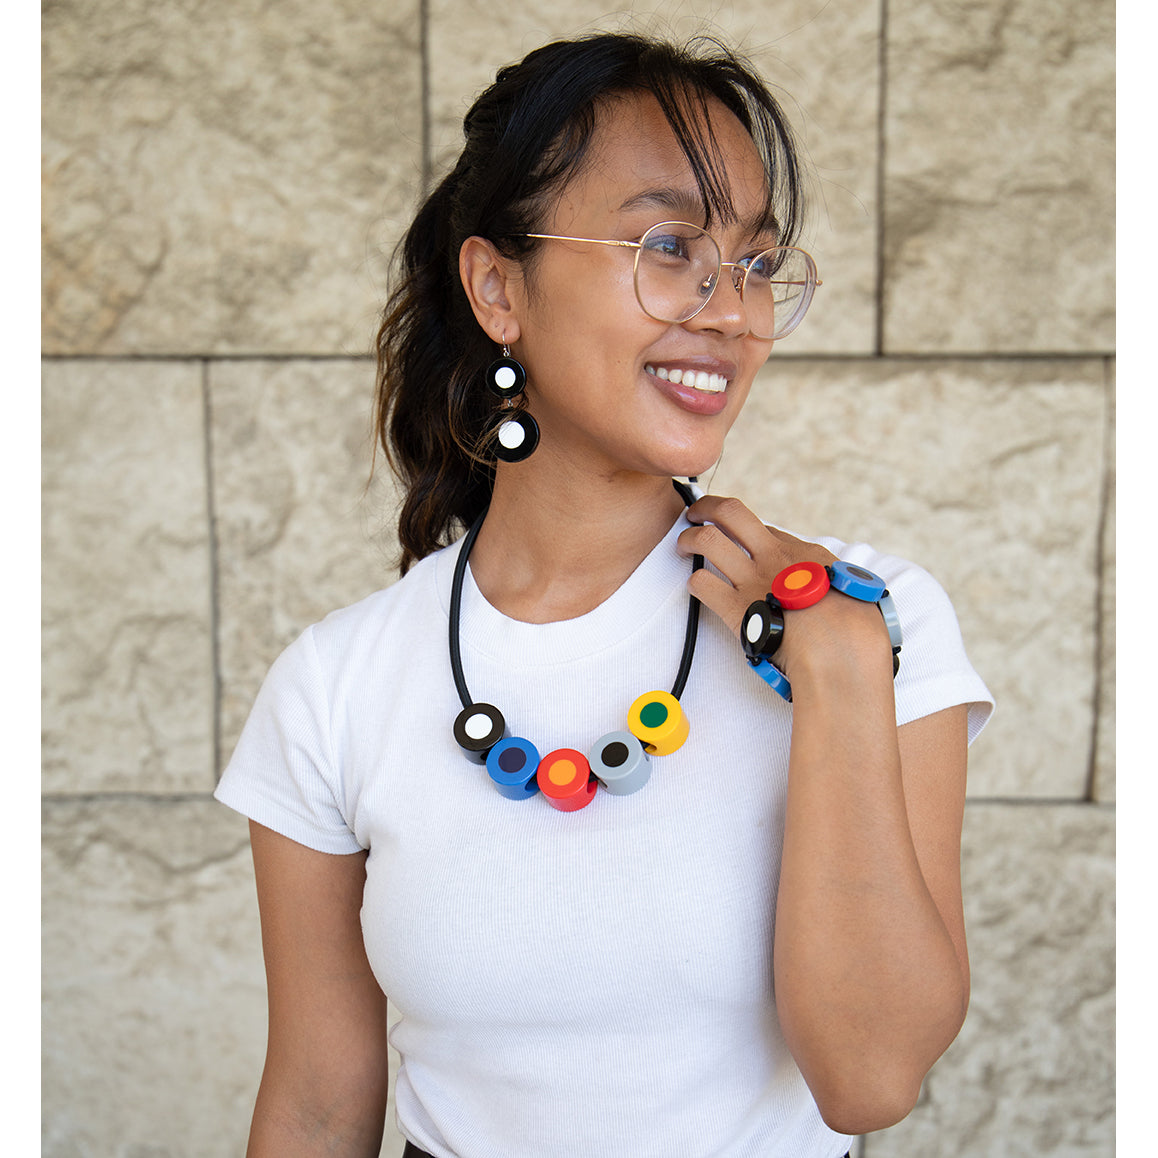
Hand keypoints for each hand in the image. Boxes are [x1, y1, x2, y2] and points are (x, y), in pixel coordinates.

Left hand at [676, 495, 890, 688]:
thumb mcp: (860, 597)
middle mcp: (776, 558)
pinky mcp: (736, 608)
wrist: (843, 653)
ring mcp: (754, 580)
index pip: (767, 530)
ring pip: (708, 540)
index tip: (739, 538)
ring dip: (689, 540)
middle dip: (708, 507)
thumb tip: (848, 598)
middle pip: (733, 513)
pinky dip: (694, 583)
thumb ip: (843, 589)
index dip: (747, 532)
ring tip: (683, 546)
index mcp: (808, 554)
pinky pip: (702, 583)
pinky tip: (695, 586)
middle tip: (696, 512)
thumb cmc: (859, 634)